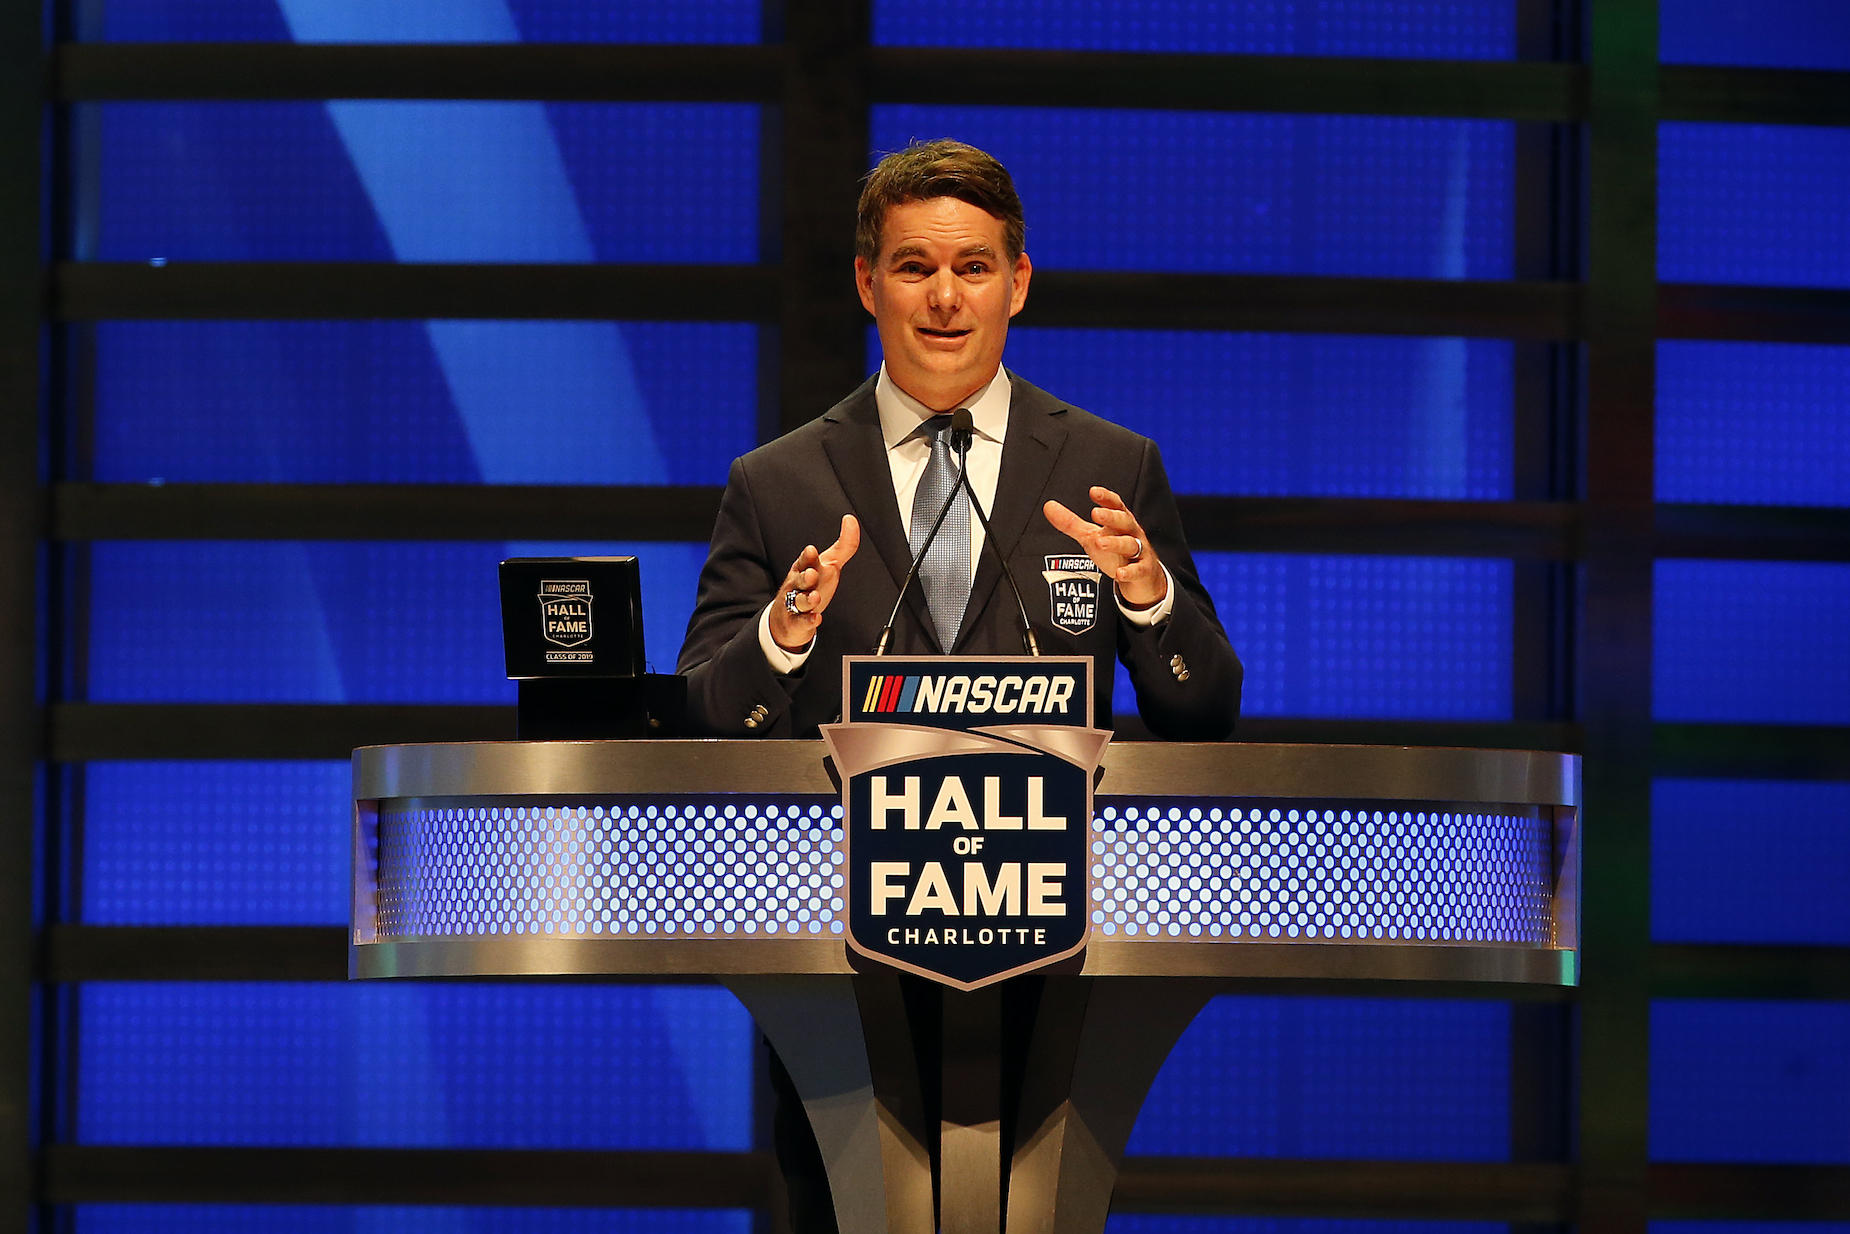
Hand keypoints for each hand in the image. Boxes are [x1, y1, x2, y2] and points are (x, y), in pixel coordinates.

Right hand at [767, 515, 860, 650]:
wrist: (789, 617)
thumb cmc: (811, 586)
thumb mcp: (829, 564)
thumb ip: (844, 544)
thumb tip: (851, 520)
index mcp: (805, 568)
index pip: (805, 561)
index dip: (808, 557)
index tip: (811, 550)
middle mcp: (798, 585)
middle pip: (800, 579)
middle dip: (805, 576)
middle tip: (812, 574)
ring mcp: (796, 603)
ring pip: (799, 600)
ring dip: (807, 598)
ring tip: (815, 597)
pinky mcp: (797, 621)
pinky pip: (802, 621)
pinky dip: (809, 620)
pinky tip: (816, 618)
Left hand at [1043, 486, 1166, 608]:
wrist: (1143, 578)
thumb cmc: (1116, 553)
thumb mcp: (1091, 536)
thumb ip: (1071, 523)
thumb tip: (1048, 506)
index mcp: (1120, 522)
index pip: (1116, 505)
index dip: (1106, 498)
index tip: (1094, 492)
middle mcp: (1131, 533)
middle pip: (1124, 521)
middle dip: (1111, 517)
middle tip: (1096, 513)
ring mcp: (1139, 552)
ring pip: (1130, 544)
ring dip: (1116, 543)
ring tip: (1100, 542)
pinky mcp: (1143, 571)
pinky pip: (1138, 570)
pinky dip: (1129, 572)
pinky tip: (1119, 574)